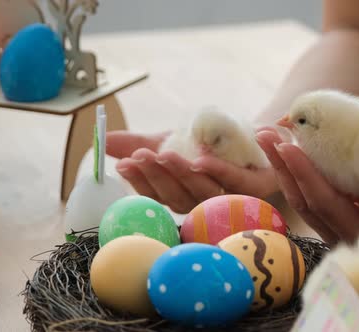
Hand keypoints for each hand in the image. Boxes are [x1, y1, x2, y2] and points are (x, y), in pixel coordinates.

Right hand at [106, 130, 278, 212]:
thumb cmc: (209, 144)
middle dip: (158, 176)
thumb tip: (102, 141)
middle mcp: (205, 202)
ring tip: (166, 154)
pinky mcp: (256, 186)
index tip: (124, 164)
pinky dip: (219, 170)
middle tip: (141, 155)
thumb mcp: (171, 140)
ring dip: (184, 173)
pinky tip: (202, 159)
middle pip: (179, 197)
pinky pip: (237, 182)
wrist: (254, 133)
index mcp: (183, 196)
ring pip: (204, 191)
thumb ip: (139, 143)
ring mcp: (232, 197)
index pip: (158, 196)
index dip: (140, 182)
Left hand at [255, 130, 358, 245]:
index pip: (326, 202)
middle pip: (304, 199)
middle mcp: (343, 233)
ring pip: (302, 197)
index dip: (305, 174)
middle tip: (264, 133)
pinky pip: (310, 194)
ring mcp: (337, 225)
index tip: (287, 146)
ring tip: (268, 136)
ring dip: (283, 167)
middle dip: (282, 167)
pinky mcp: (336, 214)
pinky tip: (287, 148)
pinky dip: (297, 171)